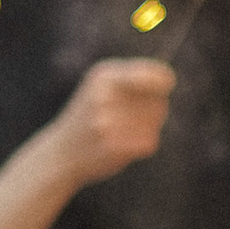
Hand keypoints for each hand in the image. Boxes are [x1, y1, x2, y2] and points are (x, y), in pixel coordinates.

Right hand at [52, 59, 175, 182]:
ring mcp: (109, 121)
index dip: (164, 82)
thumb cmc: (89, 117)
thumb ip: (134, 78)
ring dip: (148, 128)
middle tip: (130, 117)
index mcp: (105, 76)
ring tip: (123, 131)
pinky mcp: (114, 145)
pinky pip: (149, 141)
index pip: (156, 75)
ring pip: (155, 122)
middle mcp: (106, 95)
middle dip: (154, 109)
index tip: (163, 87)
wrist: (60, 153)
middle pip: (159, 100)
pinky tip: (123, 146)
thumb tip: (169, 79)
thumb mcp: (102, 87)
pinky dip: (142, 145)